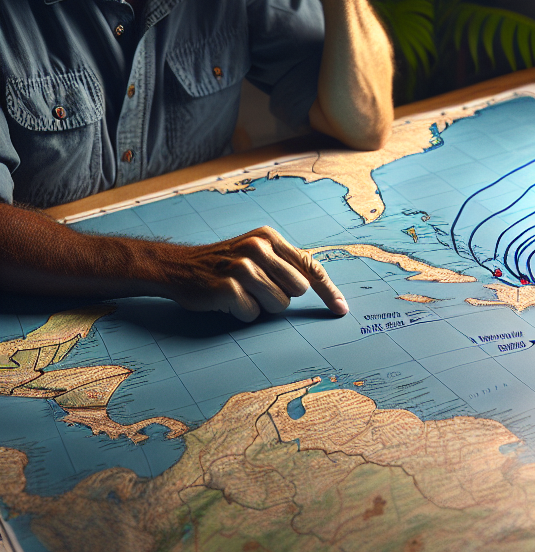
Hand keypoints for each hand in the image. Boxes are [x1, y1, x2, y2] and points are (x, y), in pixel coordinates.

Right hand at [160, 226, 348, 322]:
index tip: (341, 309)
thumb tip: (320, 284)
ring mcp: (242, 267)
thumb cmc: (223, 264)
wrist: (177, 267)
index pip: (310, 266)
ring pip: (278, 305)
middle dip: (281, 296)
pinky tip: (226, 301)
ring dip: (261, 306)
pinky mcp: (227, 288)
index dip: (328, 290)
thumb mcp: (256, 252)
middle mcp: (258, 248)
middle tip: (256, 288)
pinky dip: (242, 314)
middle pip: (297, 291)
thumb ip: (284, 263)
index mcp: (269, 238)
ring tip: (240, 293)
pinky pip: (252, 314)